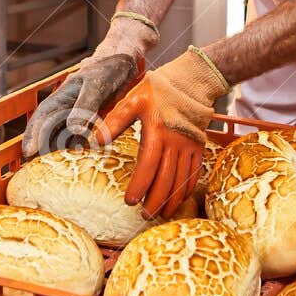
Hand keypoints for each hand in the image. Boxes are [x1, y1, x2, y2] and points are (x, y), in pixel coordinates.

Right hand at [22, 54, 138, 157]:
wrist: (125, 62)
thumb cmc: (108, 68)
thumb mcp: (96, 85)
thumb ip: (85, 106)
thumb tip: (74, 130)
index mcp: (62, 96)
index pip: (42, 117)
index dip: (33, 134)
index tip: (28, 152)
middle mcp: (67, 106)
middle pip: (49, 129)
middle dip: (42, 146)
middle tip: (37, 166)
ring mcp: (80, 114)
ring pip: (64, 134)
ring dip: (59, 149)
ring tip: (56, 167)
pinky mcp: (93, 120)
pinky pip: (81, 136)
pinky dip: (78, 146)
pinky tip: (80, 158)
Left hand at [91, 48, 228, 218]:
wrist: (192, 80)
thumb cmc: (159, 89)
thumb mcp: (133, 99)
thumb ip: (115, 121)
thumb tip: (96, 140)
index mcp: (156, 132)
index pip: (148, 165)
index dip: (140, 185)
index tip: (130, 202)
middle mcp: (175, 142)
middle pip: (166, 178)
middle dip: (155, 200)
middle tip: (145, 215)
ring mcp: (189, 146)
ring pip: (181, 179)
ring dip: (171, 199)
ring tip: (161, 214)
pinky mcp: (199, 146)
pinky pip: (194, 173)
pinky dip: (187, 189)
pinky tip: (179, 200)